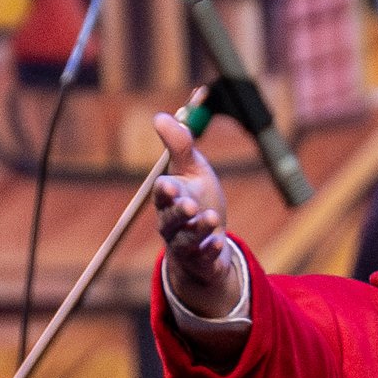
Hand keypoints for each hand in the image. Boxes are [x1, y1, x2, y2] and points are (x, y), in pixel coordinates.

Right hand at [151, 112, 241, 319]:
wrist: (209, 237)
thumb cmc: (198, 198)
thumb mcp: (193, 170)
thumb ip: (180, 145)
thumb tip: (160, 116)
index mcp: (168, 198)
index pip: (162, 194)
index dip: (165, 190)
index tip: (170, 185)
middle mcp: (171, 223)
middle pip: (170, 219)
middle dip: (178, 212)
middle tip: (189, 205)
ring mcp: (184, 244)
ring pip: (186, 239)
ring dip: (197, 228)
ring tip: (210, 218)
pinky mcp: (200, 261)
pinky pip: (203, 258)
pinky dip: (209, 250)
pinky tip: (217, 243)